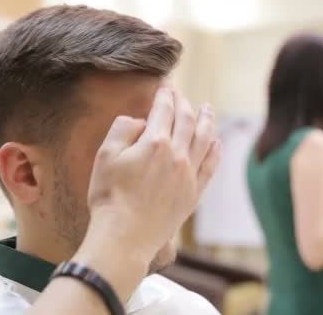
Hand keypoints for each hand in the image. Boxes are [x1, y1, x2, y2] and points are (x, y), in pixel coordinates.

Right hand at [85, 87, 220, 261]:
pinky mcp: (193, 195)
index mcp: (155, 142)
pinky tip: (217, 142)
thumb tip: (141, 122)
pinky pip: (210, 167)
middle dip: (183, 102)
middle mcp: (177, 155)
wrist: (124, 237)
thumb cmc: (109, 196)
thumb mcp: (105, 155)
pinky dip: (215, 151)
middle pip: (186, 120)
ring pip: (205, 139)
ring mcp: (188, 175)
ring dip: (207, 120)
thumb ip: (123, 129)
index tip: (165, 85)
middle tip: (180, 93)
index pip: (164, 109)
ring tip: (208, 108)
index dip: (165, 94)